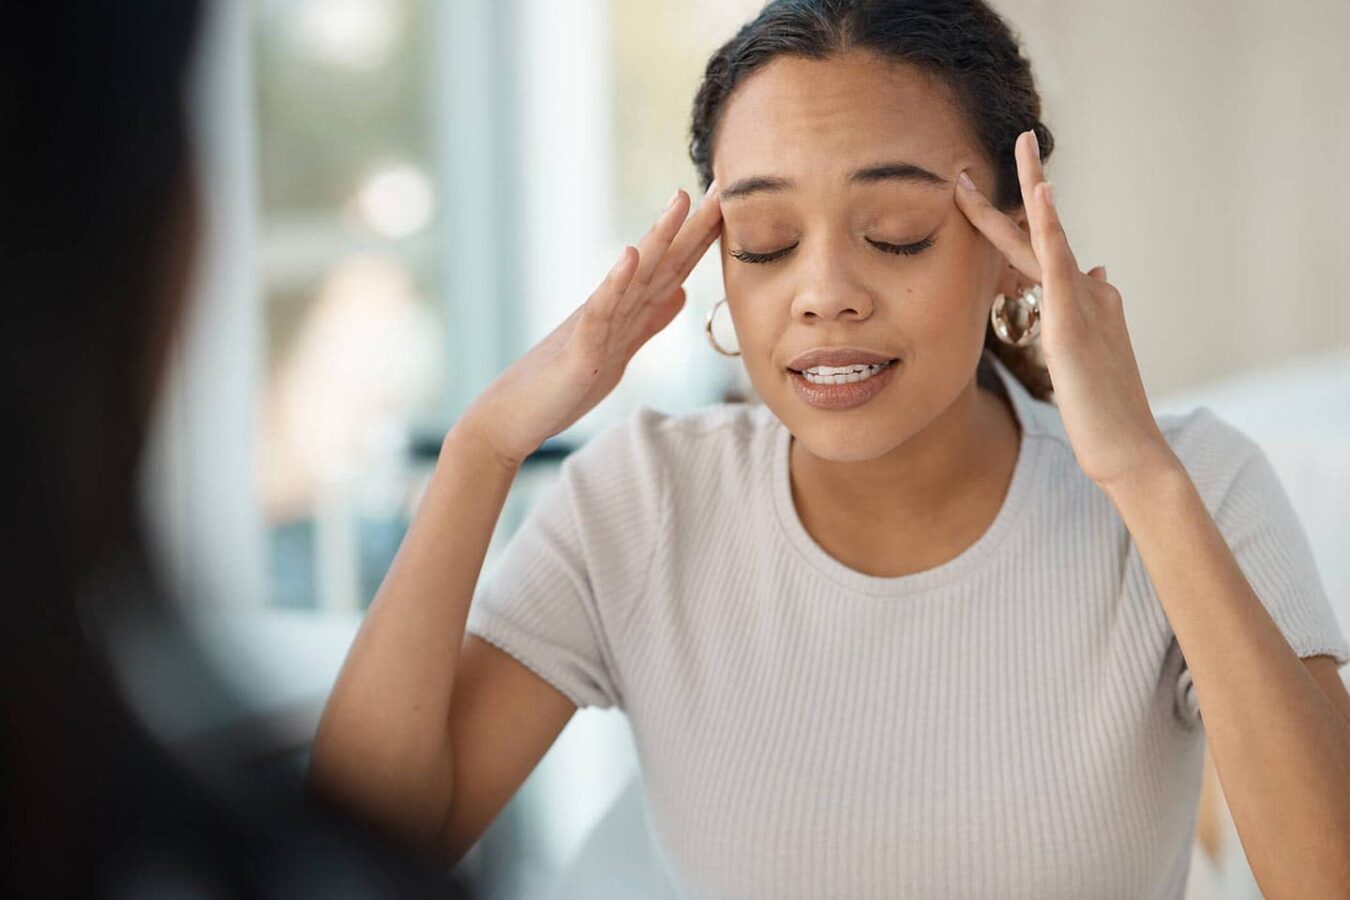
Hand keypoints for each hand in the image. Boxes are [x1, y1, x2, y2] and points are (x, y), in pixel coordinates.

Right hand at [460, 182, 722, 467]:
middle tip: (725, 184)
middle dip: (694, 224)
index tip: (732, 200)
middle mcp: (613, 306)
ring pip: (634, 275)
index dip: (704, 236)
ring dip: (658, 236)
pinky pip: (600, 310)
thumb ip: (650, 319)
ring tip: (680, 198)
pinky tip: (630, 253)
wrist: (514, 415)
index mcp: (627, 309)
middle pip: (661, 260)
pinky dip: (616, 281)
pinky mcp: (580, 348)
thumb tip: (682, 292)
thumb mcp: (620, 350)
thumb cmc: (564, 385)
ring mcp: (595, 323)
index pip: (674, 266)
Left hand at [953, 131, 1176, 489]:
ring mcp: (1082, 304)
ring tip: (1021, 144)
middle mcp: (1087, 293)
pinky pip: (1057, 265)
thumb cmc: (1104, 412)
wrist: (1128, 450)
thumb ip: (1089, 313)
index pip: (1039, 253)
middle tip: (1017, 137)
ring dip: (1034, 187)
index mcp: (1082, 302)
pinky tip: (1039, 193)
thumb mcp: (1089, 355)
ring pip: (1048, 236)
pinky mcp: (1072, 323)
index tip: (989, 191)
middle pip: (1043, 231)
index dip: (1013, 220)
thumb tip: (1098, 270)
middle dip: (1027, 183)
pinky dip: (1047, 227)